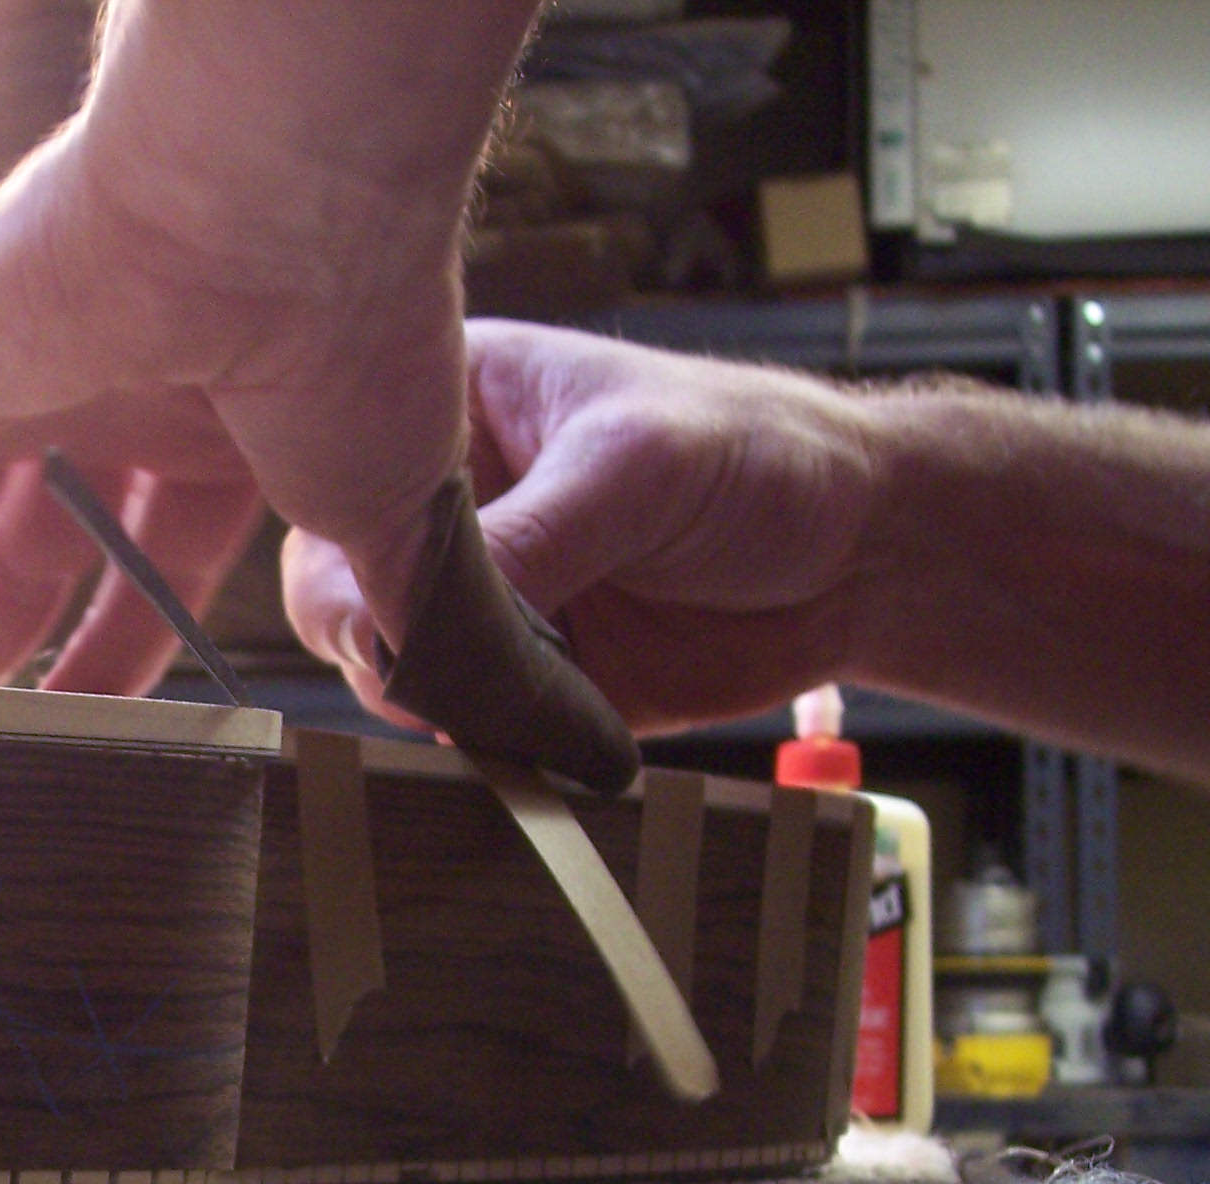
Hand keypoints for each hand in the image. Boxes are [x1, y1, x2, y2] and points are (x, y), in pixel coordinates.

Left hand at [0, 2, 531, 693]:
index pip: (150, 579)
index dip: (116, 666)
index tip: (102, 741)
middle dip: (0, 669)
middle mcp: (108, 398)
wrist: (283, 207)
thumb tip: (432, 686)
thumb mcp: (393, 515)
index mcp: (225, 430)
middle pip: (31, 567)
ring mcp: (12, 387)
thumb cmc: (357, 335)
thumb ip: (384, 608)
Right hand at [285, 320, 889, 730]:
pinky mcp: (529, 680)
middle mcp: (456, 509)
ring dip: (447, 697)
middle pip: (347, 589)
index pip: (351, 486)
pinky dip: (494, 741)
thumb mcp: (631, 470)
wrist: (862, 551)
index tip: (396, 607)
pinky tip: (546, 729)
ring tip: (527, 695)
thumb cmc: (756, 454)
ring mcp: (487, 600)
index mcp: (455, 416)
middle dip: (387, 639)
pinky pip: (473, 725)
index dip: (352, 554)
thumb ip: (525, 540)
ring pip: (401, 669)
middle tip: (448, 672)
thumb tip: (418, 627)